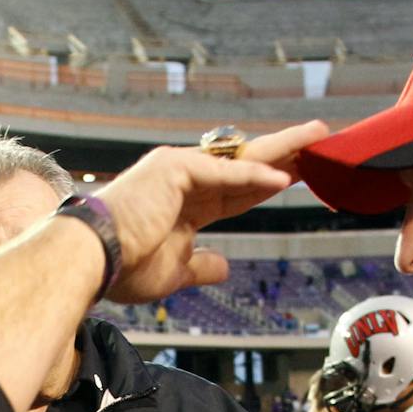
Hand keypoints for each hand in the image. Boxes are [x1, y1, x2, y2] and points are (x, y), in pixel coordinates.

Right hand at [96, 121, 329, 303]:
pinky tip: (286, 177)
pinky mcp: (174, 169)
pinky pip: (224, 174)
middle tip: (318, 140)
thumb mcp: (175, 272)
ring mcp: (177, 169)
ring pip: (241, 160)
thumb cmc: (123, 267)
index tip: (295, 178)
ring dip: (281, 150)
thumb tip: (224, 266)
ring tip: (316, 139)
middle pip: (244, 166)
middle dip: (283, 154)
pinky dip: (255, 175)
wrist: (93, 261)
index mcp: (183, 202)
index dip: (265, 185)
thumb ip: (202, 266)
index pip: (234, 191)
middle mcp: (182, 178)